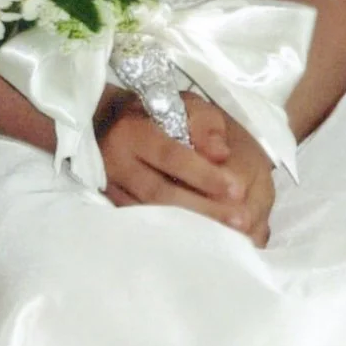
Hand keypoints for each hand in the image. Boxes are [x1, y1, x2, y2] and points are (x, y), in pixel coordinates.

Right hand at [97, 89, 275, 245]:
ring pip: (150, 214)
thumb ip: (204, 122)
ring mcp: (112, 189)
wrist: (106, 125)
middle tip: (240, 220)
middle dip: (203, 208)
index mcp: (133, 132)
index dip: (204, 174)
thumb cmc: (155, 114)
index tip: (238, 189)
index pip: (170, 155)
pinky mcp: (113, 206)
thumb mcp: (182, 104)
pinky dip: (172, 235)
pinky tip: (199, 241)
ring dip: (190, 227)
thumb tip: (220, 153)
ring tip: (226, 235)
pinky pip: (143, 226)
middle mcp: (117, 163)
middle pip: (161, 193)